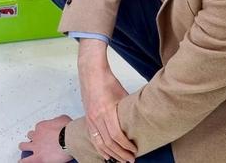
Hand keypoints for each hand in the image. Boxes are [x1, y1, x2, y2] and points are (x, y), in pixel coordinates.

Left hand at [18, 115, 72, 162]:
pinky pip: (26, 161)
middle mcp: (37, 135)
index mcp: (42, 126)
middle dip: (31, 138)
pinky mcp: (38, 157)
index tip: (45, 134)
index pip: (38, 128)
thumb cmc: (68, 130)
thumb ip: (58, 120)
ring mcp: (36, 146)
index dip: (41, 132)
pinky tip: (22, 162)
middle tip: (34, 141)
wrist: (69, 139)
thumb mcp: (63, 119)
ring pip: (23, 146)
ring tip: (24, 150)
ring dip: (24, 147)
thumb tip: (59, 121)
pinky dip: (24, 162)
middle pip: (29, 135)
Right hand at [79, 44, 136, 162]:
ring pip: (99, 143)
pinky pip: (93, 138)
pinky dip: (99, 148)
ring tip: (120, 160)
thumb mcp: (122, 95)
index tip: (134, 150)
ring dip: (111, 154)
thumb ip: (127, 109)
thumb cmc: (107, 81)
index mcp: (106, 111)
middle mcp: (96, 117)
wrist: (91, 72)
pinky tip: (106, 155)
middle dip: (120, 154)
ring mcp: (90, 118)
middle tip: (131, 159)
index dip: (126, 146)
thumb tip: (138, 119)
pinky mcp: (87, 118)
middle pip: (108, 142)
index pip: (116, 135)